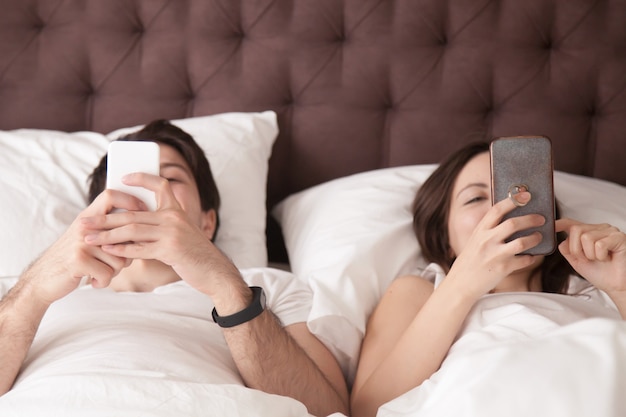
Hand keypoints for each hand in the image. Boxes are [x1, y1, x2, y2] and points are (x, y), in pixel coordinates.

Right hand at [20, 189, 143, 303]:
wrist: (43, 279)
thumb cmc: (74, 259)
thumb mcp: (88, 238)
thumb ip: (109, 230)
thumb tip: (142, 229)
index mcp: (88, 218)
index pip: (111, 196)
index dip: (131, 201)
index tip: (142, 215)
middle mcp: (85, 227)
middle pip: (125, 233)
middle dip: (128, 253)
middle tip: (119, 261)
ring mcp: (81, 243)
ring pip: (120, 260)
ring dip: (114, 271)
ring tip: (101, 271)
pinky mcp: (79, 261)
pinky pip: (108, 273)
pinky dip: (104, 281)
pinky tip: (94, 280)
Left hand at [81, 173, 239, 292]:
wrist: (215, 271)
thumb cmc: (195, 255)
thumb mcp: (182, 234)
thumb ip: (162, 227)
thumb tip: (133, 226)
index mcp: (177, 211)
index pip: (160, 185)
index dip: (142, 179)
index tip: (123, 178)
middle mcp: (174, 217)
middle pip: (133, 214)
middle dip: (105, 218)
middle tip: (84, 222)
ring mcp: (172, 233)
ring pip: (132, 230)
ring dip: (106, 235)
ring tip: (88, 238)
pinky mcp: (170, 249)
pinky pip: (139, 249)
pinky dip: (121, 250)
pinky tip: (107, 250)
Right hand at [448, 192, 545, 296]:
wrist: (460, 283)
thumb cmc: (470, 260)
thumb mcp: (475, 240)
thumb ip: (488, 229)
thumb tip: (509, 217)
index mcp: (480, 231)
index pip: (497, 210)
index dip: (513, 200)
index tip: (526, 195)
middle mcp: (487, 241)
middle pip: (513, 223)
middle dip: (531, 219)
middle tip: (541, 218)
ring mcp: (495, 255)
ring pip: (522, 242)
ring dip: (535, 238)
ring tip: (539, 236)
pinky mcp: (503, 269)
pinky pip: (524, 260)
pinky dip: (531, 257)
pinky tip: (532, 256)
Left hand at [556, 218, 625, 293]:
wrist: (615, 286)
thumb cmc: (600, 273)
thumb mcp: (577, 261)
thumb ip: (567, 250)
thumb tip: (561, 240)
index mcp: (588, 232)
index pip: (571, 223)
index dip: (560, 223)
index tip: (550, 226)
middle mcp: (599, 228)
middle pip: (575, 230)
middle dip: (577, 249)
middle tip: (588, 259)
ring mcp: (610, 231)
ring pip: (586, 237)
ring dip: (590, 255)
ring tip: (600, 259)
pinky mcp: (619, 237)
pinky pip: (599, 244)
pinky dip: (600, 256)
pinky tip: (608, 259)